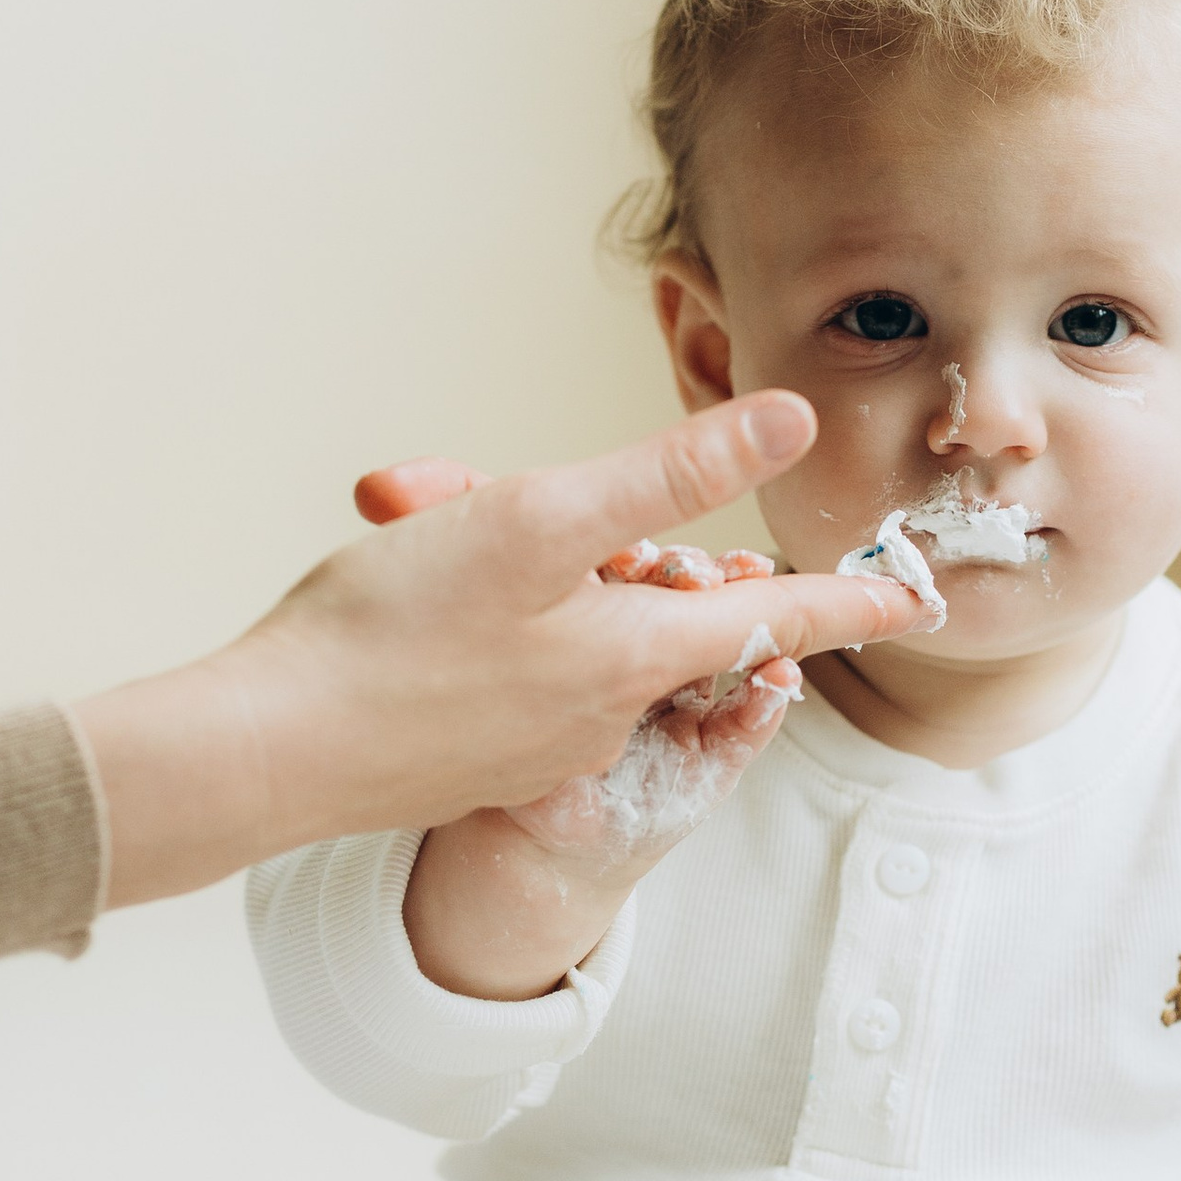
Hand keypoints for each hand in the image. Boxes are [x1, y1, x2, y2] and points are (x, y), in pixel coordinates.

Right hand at [73, 395, 920, 908]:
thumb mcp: (540, 522)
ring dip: (517, 564)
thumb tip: (787, 423)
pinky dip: (471, 613)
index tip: (919, 594)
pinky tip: (402, 590)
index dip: (853, 599)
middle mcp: (601, 711)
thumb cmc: (390, 631)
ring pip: (568, 630)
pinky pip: (508, 667)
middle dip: (607, 541)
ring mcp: (535, 744)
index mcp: (633, 653)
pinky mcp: (471, 758)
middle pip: (652, 609)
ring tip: (421, 516)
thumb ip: (667, 473)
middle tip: (498, 493)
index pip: (777, 618)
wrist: (261, 752)